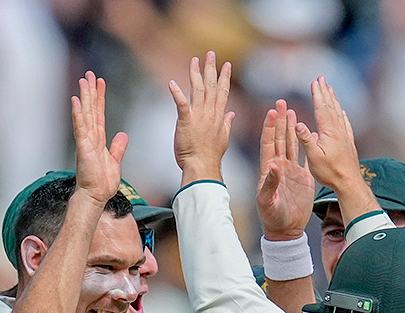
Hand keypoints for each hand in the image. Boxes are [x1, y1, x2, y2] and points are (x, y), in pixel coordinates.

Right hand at [71, 71, 126, 204]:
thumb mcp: (115, 161)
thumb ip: (118, 147)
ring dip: (84, 97)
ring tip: (83, 80)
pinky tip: (75, 101)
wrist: (96, 195)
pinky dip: (78, 114)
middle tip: (90, 74)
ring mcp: (85, 140)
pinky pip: (80, 127)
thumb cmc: (103, 181)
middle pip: (92, 109)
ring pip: (85, 114)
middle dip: (91, 91)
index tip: (100, 83)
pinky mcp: (83, 147)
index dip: (100, 98)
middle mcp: (90, 136)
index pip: (100, 113)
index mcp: (99, 139)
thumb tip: (123, 135)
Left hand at [170, 52, 233, 183]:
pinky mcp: (186, 121)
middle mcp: (210, 114)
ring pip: (198, 90)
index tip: (226, 64)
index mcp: (219, 117)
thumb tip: (232, 114)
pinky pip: (181, 104)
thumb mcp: (223, 139)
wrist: (202, 167)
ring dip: (196, 74)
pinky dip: (177, 93)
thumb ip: (227, 124)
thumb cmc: (210, 156)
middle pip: (211, 86)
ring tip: (195, 60)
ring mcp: (199, 117)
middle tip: (211, 54)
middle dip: (211, 69)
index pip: (222, 92)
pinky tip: (172, 83)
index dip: (224, 77)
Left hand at [257, 99, 315, 240]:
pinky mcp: (304, 179)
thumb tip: (274, 165)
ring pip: (292, 145)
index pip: (268, 143)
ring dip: (292, 128)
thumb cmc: (272, 218)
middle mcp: (279, 167)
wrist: (286, 230)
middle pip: (280, 138)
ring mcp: (292, 172)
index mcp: (267, 170)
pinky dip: (308, 146)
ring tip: (292, 111)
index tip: (271, 112)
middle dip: (280, 120)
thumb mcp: (267, 201)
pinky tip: (310, 133)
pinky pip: (306, 158)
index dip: (269, 127)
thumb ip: (269, 183)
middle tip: (281, 102)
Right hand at [295, 76, 361, 190]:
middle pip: (331, 107)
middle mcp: (339, 131)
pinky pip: (346, 124)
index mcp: (329, 133)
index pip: (322, 109)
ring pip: (339, 113)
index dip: (317, 95)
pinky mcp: (349, 143)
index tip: (315, 82)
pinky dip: (343, 115)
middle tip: (322, 78)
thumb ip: (306, 140)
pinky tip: (343, 112)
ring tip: (331, 89)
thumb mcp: (314, 159)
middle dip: (325, 92)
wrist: (350, 184)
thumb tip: (298, 123)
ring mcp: (345, 137)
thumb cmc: (331, 173)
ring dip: (334, 100)